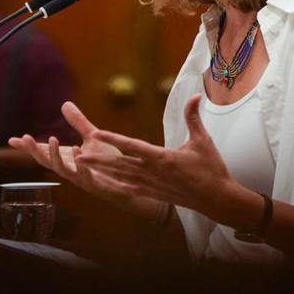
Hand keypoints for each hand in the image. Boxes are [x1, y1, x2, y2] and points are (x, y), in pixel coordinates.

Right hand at [8, 102, 161, 219]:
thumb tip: (64, 104)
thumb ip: (78, 122)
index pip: (44, 152)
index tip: (13, 139)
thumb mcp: (93, 137)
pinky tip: (77, 153)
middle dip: (35, 151)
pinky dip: (81, 167)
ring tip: (51, 139)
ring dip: (55, 157)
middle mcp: (72, 170)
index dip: (29, 147)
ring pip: (64, 171)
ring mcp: (83, 179)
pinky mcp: (99, 186)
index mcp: (69, 158)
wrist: (133, 181)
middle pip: (48, 162)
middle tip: (25, 138)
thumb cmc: (110, 162)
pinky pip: (87, 178)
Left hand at [81, 94, 239, 216]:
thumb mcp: (202, 140)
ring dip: (101, 172)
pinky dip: (114, 185)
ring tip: (82, 166)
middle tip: (76, 157)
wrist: (217, 199)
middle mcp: (153, 173)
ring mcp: (152, 186)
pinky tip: (101, 183)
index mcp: (162, 158)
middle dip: (97, 160)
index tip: (97, 134)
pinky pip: (130, 189)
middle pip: (119, 164)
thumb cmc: (211, 168)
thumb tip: (195, 95)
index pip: (132, 146)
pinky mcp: (154, 194)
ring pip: (121, 177)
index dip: (113, 139)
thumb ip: (193, 117)